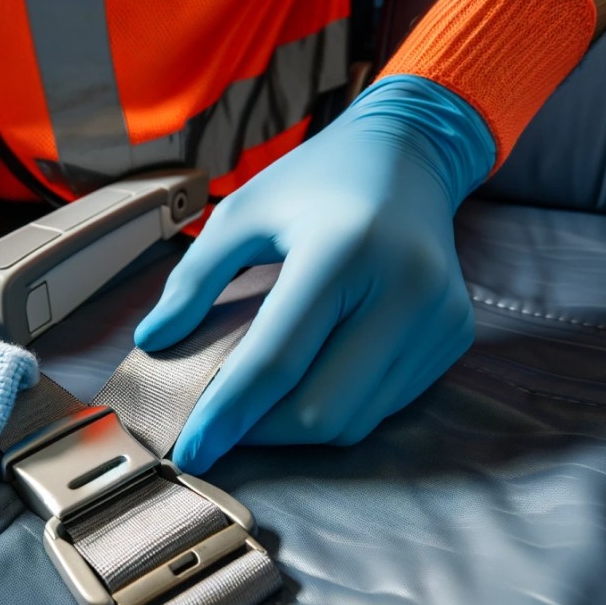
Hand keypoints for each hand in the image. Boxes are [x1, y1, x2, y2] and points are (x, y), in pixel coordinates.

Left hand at [135, 76, 495, 472]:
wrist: (409, 154)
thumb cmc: (314, 182)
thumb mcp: (240, 214)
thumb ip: (192, 280)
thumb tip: (152, 342)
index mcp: (342, 251)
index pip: (276, 360)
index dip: (227, 415)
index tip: (190, 451)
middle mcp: (402, 289)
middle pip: (320, 410)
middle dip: (261, 432)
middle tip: (222, 423)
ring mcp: (437, 318)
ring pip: (355, 421)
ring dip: (296, 426)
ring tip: (259, 402)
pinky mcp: (453, 337)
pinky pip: (384, 405)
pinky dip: (337, 407)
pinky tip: (310, 379)